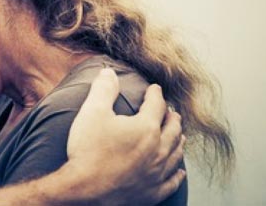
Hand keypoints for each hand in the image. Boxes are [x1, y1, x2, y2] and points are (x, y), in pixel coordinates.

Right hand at [64, 69, 185, 204]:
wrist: (85, 192)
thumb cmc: (88, 152)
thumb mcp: (92, 112)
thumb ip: (103, 89)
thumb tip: (109, 72)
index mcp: (146, 128)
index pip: (156, 104)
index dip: (155, 94)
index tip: (154, 89)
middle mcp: (158, 150)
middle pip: (173, 129)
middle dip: (172, 117)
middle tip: (171, 112)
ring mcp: (157, 173)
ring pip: (176, 154)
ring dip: (179, 141)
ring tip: (179, 135)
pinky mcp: (153, 193)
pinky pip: (172, 181)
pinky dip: (177, 174)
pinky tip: (179, 171)